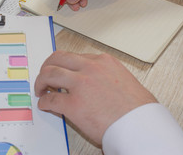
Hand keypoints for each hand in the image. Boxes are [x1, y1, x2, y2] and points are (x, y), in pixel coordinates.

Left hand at [34, 51, 156, 144]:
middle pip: (58, 58)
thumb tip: (93, 82)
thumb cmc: (138, 108)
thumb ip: (105, 75)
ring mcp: (81, 85)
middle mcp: (90, 68)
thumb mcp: (123, 79)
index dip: (64, 64)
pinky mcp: (74, 105)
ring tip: (41, 89)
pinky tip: (45, 105)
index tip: (60, 69)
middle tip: (44, 75)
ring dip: (41, 81)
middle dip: (47, 66)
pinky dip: (44, 102)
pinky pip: (51, 100)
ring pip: (50, 74)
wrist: (142, 126)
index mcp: (103, 61)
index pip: (75, 56)